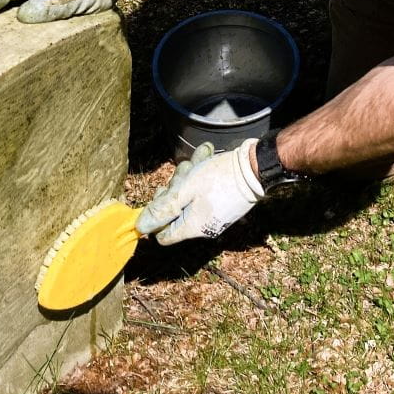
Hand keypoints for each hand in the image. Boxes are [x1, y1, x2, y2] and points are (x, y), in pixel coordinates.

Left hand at [136, 140, 263, 245]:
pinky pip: (203, 192)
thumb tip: (139, 227)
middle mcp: (202, 226)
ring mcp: (213, 215)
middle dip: (173, 190)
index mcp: (192, 228)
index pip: (163, 235)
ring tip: (199, 161)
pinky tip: (206, 158)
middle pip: (175, 213)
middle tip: (182, 174)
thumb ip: (162, 210)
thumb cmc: (219, 178)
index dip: (157, 217)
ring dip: (188, 177)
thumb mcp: (185, 190)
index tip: (162, 196)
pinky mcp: (222, 203)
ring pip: (188, 197)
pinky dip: (201, 175)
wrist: (254, 168)